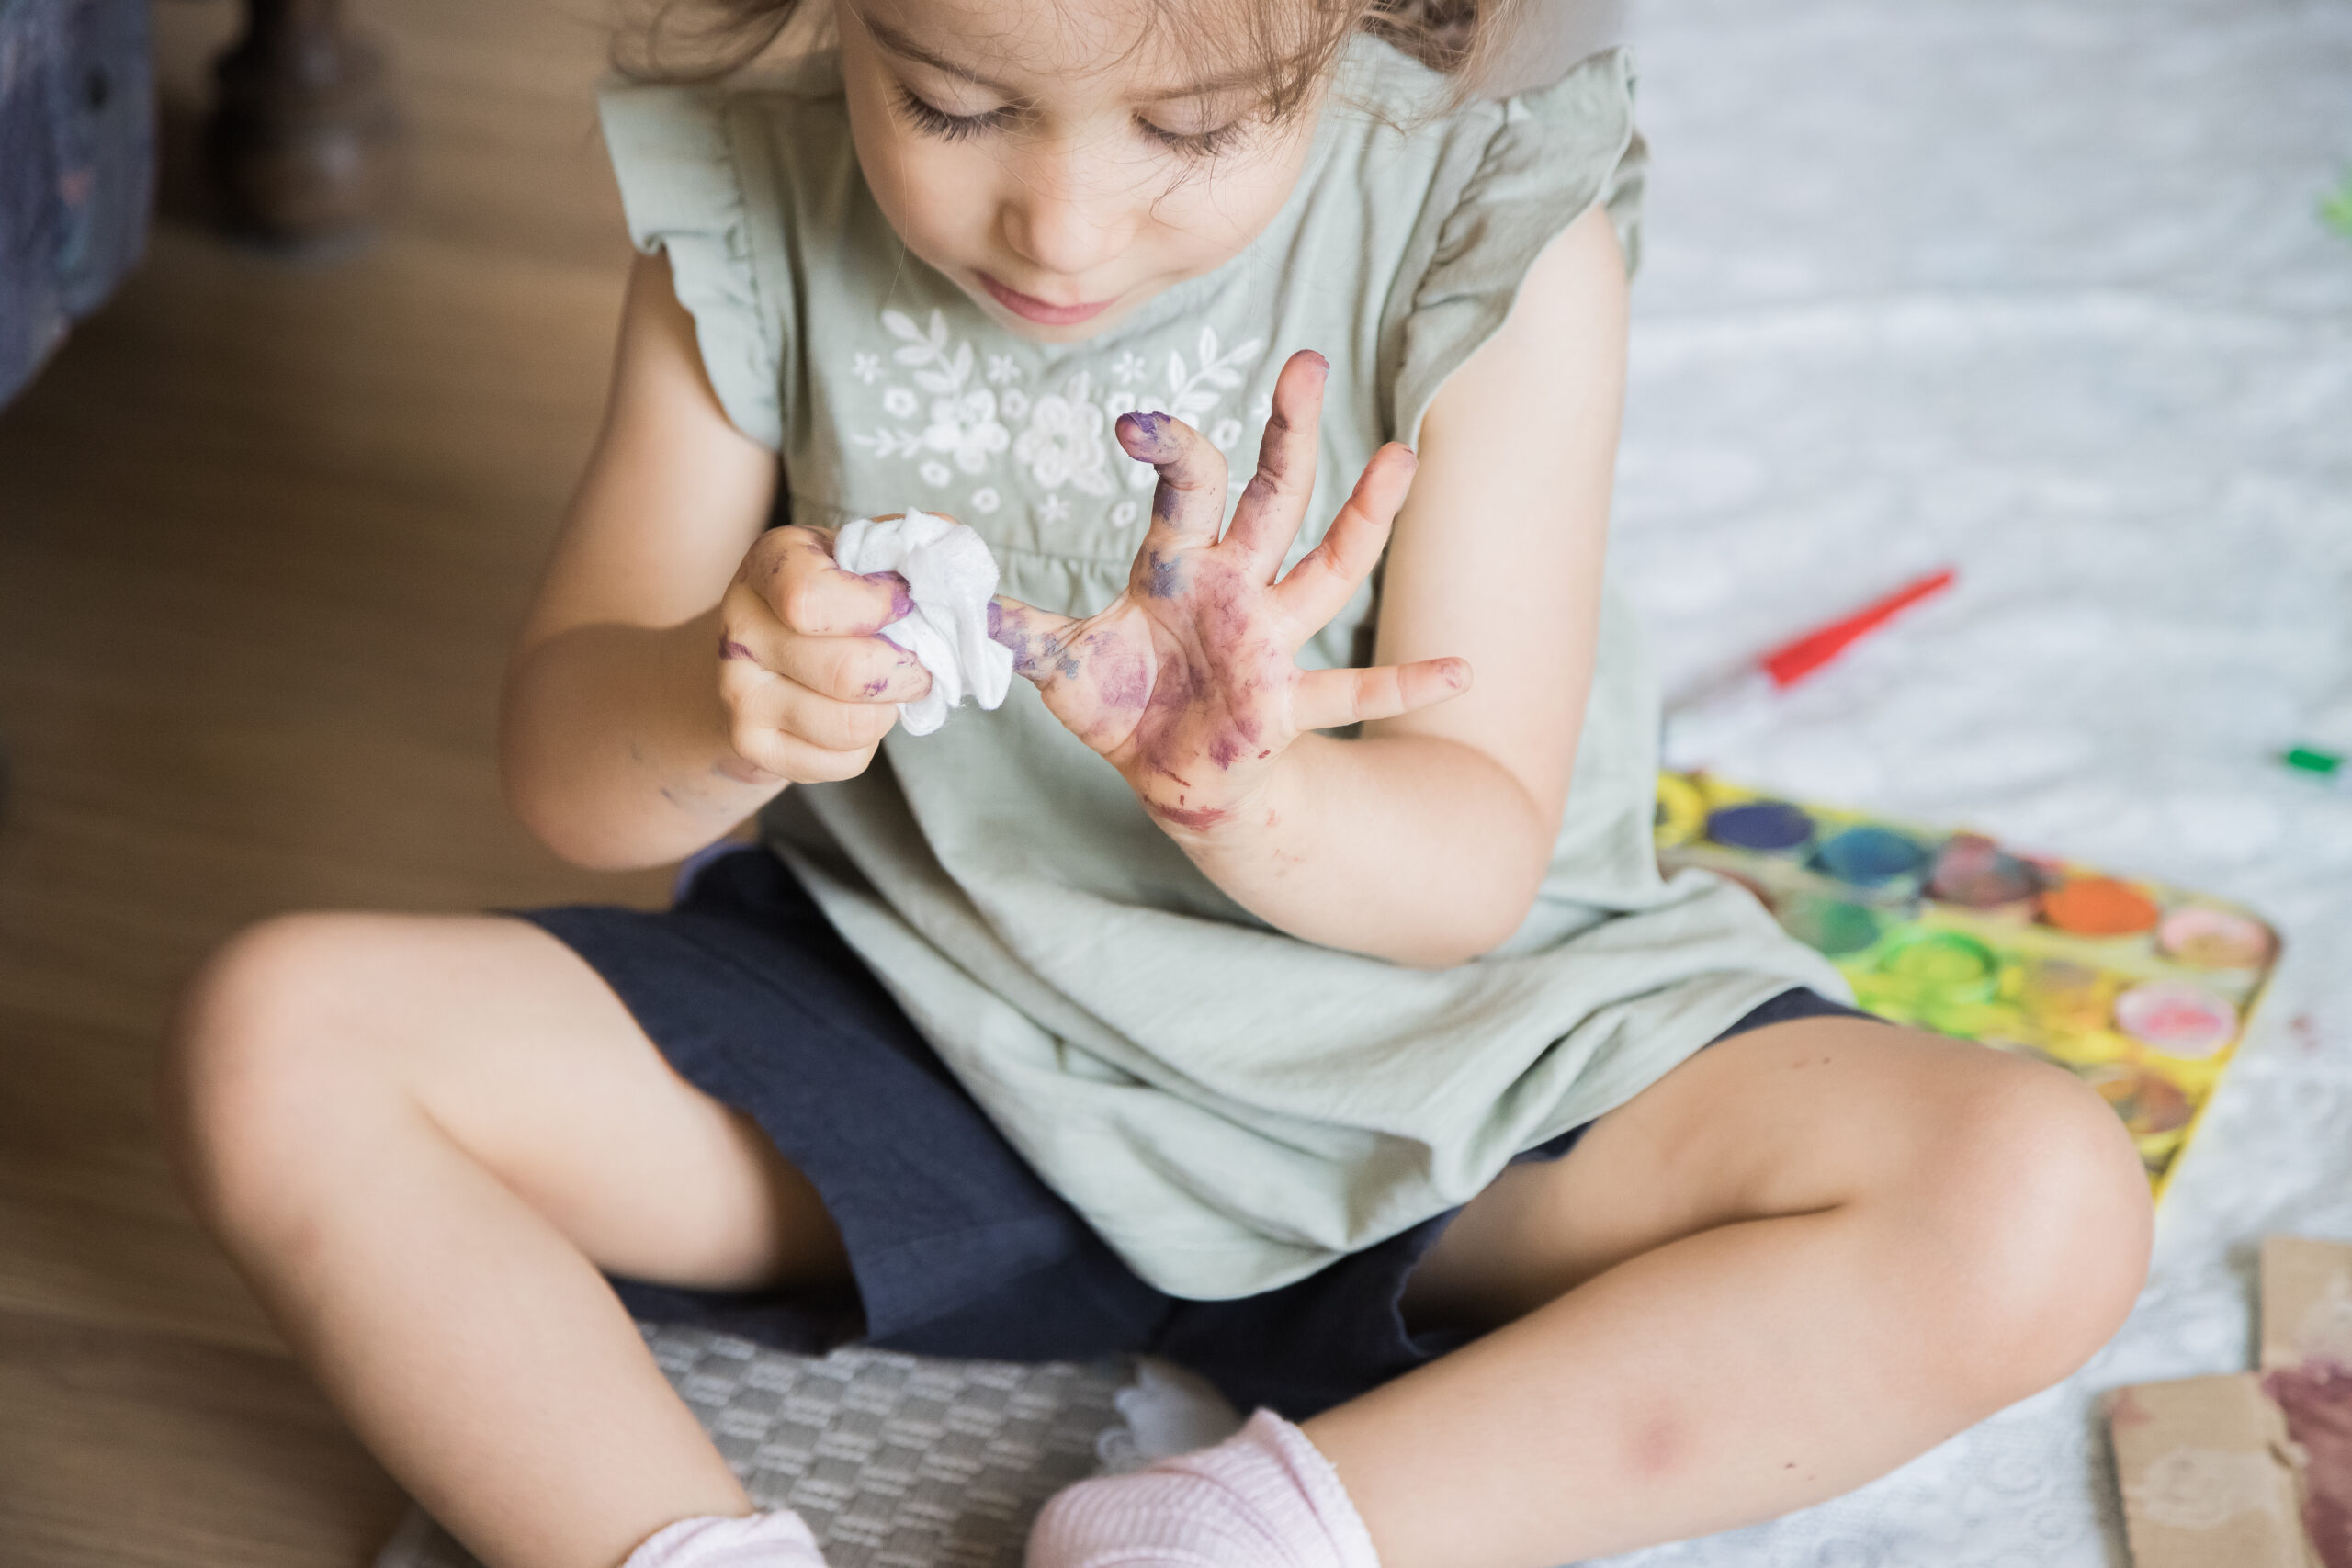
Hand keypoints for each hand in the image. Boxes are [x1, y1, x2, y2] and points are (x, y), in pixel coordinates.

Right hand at [714, 524, 933, 782]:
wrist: (767, 647)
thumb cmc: (839, 593)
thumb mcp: (869, 555)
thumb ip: (918, 551)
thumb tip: (958, 572)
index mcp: (771, 564)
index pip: (814, 601)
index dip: (879, 609)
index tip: (901, 606)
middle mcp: (740, 627)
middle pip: (847, 674)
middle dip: (907, 671)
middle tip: (919, 662)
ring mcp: (739, 692)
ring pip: (852, 725)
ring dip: (890, 710)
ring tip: (884, 688)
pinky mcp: (752, 745)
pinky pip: (842, 762)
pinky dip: (868, 744)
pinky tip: (853, 712)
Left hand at [989, 351, 1469, 833]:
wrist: (1170, 776)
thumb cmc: (1125, 705)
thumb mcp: (1060, 665)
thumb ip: (1015, 629)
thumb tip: (952, 597)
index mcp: (1180, 564)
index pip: (1187, 485)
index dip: (1167, 448)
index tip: (1133, 424)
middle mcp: (1237, 588)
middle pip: (1273, 498)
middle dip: (1289, 433)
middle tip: (1306, 363)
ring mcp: (1271, 641)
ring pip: (1325, 570)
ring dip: (1363, 519)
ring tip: (1400, 457)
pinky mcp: (1286, 702)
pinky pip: (1353, 692)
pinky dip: (1406, 684)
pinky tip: (1463, 671)